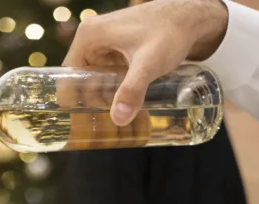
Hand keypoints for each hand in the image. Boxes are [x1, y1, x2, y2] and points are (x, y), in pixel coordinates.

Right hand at [64, 0, 228, 125]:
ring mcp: (107, 44)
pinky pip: (110, 76)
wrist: (191, 16)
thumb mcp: (148, 64)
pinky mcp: (121, 50)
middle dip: (91, 105)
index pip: (66, 76)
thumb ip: (132, 90)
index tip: (81, 124)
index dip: (71, 101)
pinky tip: (127, 110)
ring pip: (97, 81)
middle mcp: (93, 39)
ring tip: (118, 125)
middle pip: (82, 81)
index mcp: (88, 37)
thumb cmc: (169, 32)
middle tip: (102, 131)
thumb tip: (117, 120)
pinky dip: (116, 92)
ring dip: (105, 101)